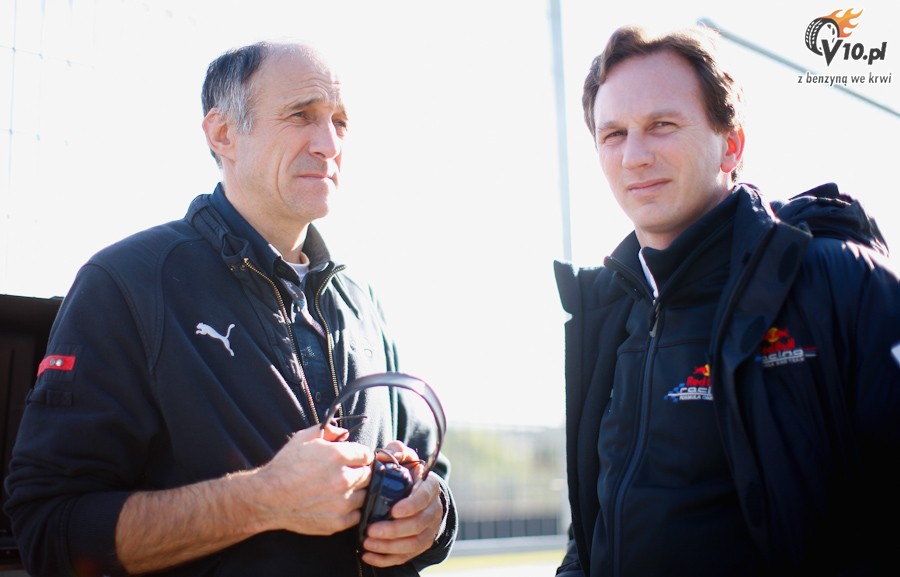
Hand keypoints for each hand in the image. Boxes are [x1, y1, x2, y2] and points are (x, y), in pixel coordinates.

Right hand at [253, 424, 373, 535]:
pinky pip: (357, 514)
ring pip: (365, 494)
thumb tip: (344, 433)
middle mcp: (343, 479)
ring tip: (339, 490)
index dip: (359, 455)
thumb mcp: (304, 438)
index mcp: (338, 456)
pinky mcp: (338, 522)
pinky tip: (337, 504)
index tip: (352, 459)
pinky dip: (351, 510)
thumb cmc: (285, 466)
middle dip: (359, 472)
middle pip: (368, 474)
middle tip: (344, 474)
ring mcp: (342, 503)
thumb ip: (328, 430)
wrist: (267, 498)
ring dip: (356, 491)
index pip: (367, 454)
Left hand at [359, 440, 443, 566]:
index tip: (394, 511)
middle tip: (371, 530)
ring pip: (413, 544)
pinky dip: (386, 559)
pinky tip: (368, 555)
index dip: (411, 506)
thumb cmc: (407, 474)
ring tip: (367, 543)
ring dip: (389, 546)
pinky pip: (406, 556)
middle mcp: (433, 510)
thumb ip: (396, 452)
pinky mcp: (420, 544)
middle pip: (418, 525)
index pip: (424, 498)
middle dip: (394, 530)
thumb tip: (385, 454)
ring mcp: (428, 529)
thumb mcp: (404, 460)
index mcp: (430, 488)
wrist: (418, 494)